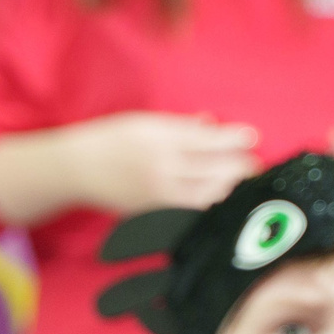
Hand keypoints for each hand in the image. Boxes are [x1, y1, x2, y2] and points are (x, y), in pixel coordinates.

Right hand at [70, 112, 259, 215]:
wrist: (78, 169)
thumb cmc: (111, 139)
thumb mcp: (145, 122)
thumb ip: (179, 126)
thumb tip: (210, 126)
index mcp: (160, 139)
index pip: (205, 140)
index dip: (232, 139)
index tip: (252, 137)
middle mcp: (160, 167)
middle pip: (210, 169)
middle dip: (237, 168)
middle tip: (255, 165)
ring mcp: (156, 193)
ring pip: (204, 194)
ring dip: (228, 189)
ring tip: (243, 184)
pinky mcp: (152, 211)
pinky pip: (188, 209)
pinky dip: (208, 204)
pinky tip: (220, 201)